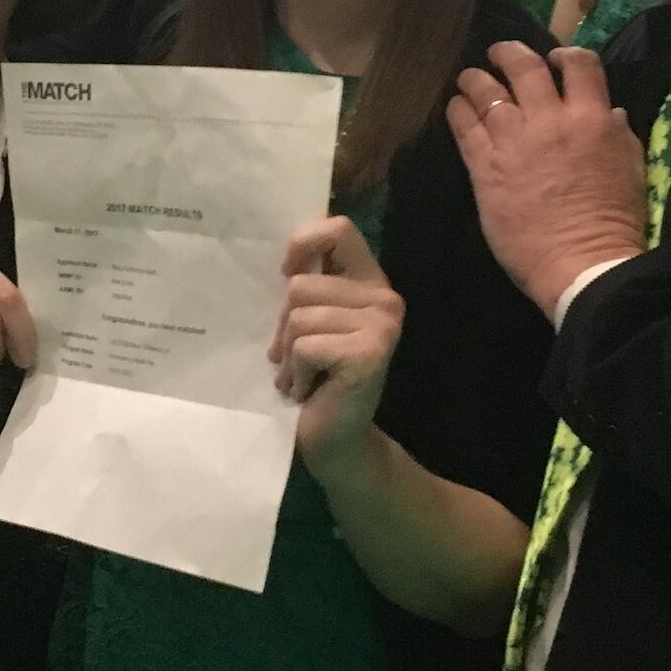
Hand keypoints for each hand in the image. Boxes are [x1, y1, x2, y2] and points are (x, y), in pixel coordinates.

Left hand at [271, 216, 401, 479]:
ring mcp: (382, 325)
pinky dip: (296, 374)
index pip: (338, 229)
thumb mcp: (310, 323)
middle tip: (296, 358)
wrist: (338, 441)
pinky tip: (310, 391)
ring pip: (299, 317)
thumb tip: (286, 264)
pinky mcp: (369, 353)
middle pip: (301, 284)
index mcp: (370, 282)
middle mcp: (385, 298)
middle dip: (284, 324)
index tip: (286, 275)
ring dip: (288, 355)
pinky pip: (304, 347)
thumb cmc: (317, 379)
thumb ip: (307, 287)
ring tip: (302, 377)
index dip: (302, 244)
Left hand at [446, 41, 647, 313]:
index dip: (565, 54)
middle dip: (508, 53)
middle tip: (498, 53)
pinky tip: (455, 108)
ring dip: (475, 78)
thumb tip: (608, 111)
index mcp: (592, 117)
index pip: (580, 63)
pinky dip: (457, 110)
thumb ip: (616, 133)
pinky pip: (463, 125)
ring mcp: (513, 140)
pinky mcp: (484, 166)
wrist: (582, 263)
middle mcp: (550, 119)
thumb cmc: (614, 221)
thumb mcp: (631, 168)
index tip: (554, 60)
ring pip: (485, 90)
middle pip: (524, 66)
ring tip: (469, 79)